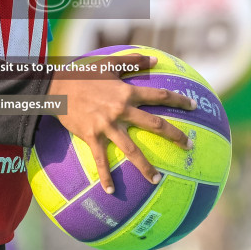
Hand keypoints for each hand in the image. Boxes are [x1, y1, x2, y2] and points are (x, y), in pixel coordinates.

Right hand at [46, 54, 193, 193]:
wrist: (56, 87)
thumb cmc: (83, 74)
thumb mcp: (109, 64)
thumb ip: (134, 61)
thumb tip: (157, 59)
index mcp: (127, 92)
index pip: (159, 95)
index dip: (179, 99)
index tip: (194, 106)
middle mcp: (121, 110)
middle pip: (154, 124)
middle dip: (174, 135)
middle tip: (189, 145)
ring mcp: (106, 126)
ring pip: (131, 149)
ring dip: (145, 166)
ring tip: (158, 180)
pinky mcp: (91, 137)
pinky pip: (101, 160)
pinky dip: (105, 177)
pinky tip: (111, 191)